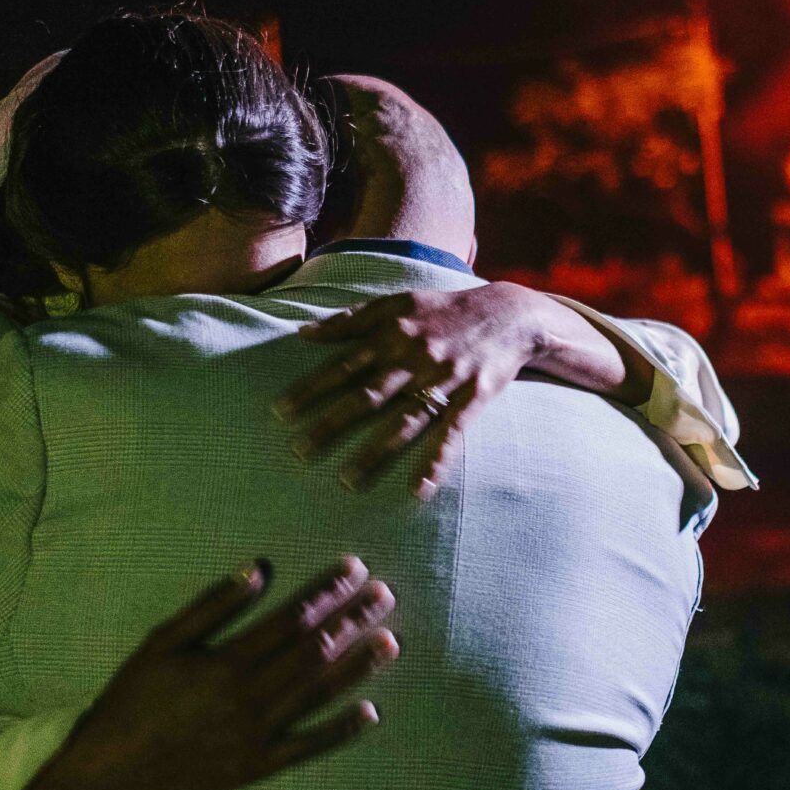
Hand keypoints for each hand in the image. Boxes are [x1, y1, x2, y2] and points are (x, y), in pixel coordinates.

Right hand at [8, 555, 397, 789]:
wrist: (111, 767)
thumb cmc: (134, 696)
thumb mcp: (163, 641)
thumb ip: (212, 606)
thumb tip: (259, 570)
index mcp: (225, 662)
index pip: (290, 619)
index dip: (326, 592)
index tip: (355, 569)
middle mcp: (247, 698)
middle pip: (312, 652)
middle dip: (352, 620)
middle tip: (384, 595)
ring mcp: (255, 736)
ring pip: (317, 695)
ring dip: (357, 667)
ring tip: (391, 640)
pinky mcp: (257, 767)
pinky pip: (307, 748)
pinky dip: (339, 731)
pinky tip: (370, 713)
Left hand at [276, 283, 557, 497]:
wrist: (510, 312)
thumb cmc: (444, 309)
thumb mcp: (398, 302)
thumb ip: (351, 317)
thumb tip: (305, 333)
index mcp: (393, 333)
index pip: (344, 366)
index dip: (311, 389)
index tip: (280, 412)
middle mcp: (415, 357)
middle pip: (367, 396)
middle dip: (331, 425)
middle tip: (299, 452)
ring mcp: (445, 379)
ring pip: (404, 421)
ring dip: (375, 453)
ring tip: (347, 482)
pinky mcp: (474, 397)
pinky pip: (452, 433)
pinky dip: (437, 460)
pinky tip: (419, 488)